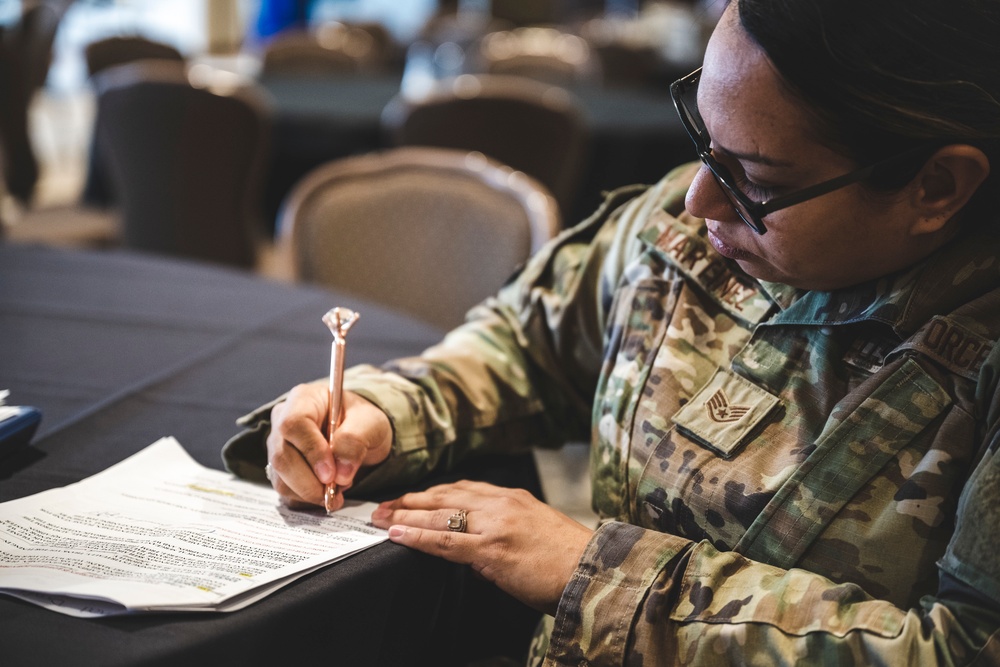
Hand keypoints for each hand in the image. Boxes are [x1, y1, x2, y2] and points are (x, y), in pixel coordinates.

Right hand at [265, 381, 391, 510]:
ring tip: (336, 491)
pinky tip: (326, 491)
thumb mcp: (370, 423)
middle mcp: (283, 420)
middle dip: (309, 482)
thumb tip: (340, 474)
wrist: (359, 432)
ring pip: (280, 477)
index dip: (311, 452)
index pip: (294, 424)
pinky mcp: (280, 467)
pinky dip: (306, 498)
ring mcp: (278, 445)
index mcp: (303, 399)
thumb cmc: (362, 420)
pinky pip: (285, 489)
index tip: (331, 474)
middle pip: (282, 456)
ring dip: (308, 493)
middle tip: (335, 493)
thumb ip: (355, 441)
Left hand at [370, 480, 592, 614]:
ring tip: (380, 518)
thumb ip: (505, 529)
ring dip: (404, 515)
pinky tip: (397, 535)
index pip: (462, 488)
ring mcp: (495, 524)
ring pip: (438, 515)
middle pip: (444, 496)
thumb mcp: (535, 529)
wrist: (591, 570)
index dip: (432, 492)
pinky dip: (416, 536)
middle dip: (410, 500)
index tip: (412, 497)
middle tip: (384, 504)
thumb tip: (477, 547)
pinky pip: (444, 540)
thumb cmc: (567, 558)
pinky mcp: (491, 549)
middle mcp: (500, 503)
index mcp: (512, 497)